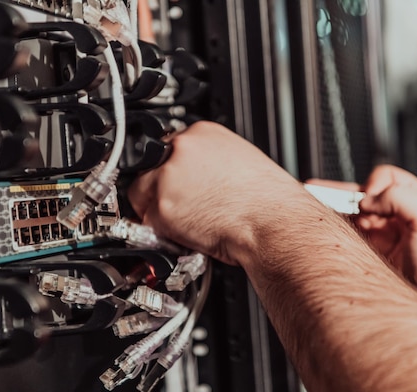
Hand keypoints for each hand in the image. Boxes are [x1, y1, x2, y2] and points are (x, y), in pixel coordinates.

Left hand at [128, 121, 308, 265]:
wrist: (273, 224)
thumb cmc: (268, 201)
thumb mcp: (240, 162)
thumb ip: (211, 162)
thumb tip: (198, 176)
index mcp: (204, 133)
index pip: (168, 147)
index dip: (171, 170)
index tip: (176, 183)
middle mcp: (183, 148)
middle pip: (149, 167)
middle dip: (160, 189)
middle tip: (181, 206)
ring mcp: (169, 177)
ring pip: (142, 194)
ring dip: (157, 211)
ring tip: (186, 222)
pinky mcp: (163, 208)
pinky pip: (148, 222)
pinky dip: (162, 232)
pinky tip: (187, 233)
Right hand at [308, 165, 416, 327]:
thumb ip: (400, 197)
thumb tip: (366, 200)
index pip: (385, 178)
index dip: (372, 186)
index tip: (367, 205)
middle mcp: (398, 218)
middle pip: (361, 197)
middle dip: (337, 194)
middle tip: (312, 191)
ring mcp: (383, 240)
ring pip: (350, 219)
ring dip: (333, 215)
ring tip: (310, 212)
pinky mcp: (371, 260)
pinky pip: (347, 242)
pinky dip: (333, 237)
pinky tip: (321, 235)